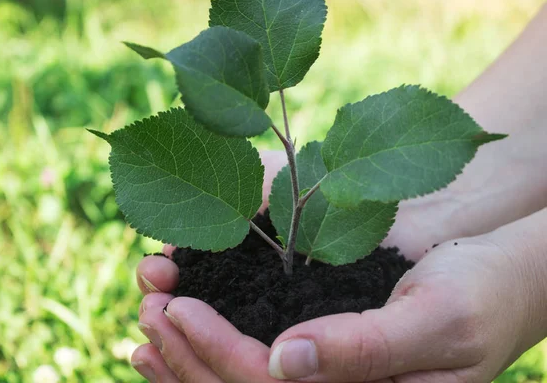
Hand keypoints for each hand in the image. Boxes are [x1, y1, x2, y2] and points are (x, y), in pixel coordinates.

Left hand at [131, 143, 546, 381]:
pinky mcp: (317, 336)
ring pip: (237, 375)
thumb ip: (369, 350)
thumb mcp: (440, 322)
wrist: (495, 267)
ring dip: (184, 350)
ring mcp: (321, 367)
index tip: (177, 309)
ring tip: (144, 312)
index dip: (219, 355)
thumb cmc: (484, 293)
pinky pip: (253, 347)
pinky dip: (208, 333)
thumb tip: (284, 362)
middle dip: (186, 355)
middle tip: (146, 308)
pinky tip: (174, 314)